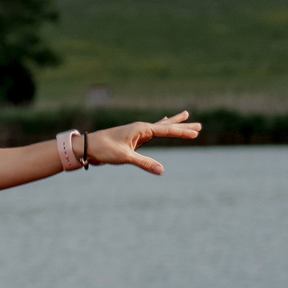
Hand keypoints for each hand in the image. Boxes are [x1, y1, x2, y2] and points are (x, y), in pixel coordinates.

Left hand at [85, 112, 199, 173]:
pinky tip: (164, 122)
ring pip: (161, 127)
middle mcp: (141, 128)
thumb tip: (161, 170)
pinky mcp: (134, 138)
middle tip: (199, 126)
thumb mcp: (125, 157)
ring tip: (186, 116)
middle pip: (167, 126)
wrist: (87, 146)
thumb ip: (144, 163)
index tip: (196, 134)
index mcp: (141, 129)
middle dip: (182, 127)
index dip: (182, 133)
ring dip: (174, 124)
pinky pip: (152, 132)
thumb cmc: (103, 149)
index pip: (166, 130)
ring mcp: (137, 132)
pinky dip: (161, 127)